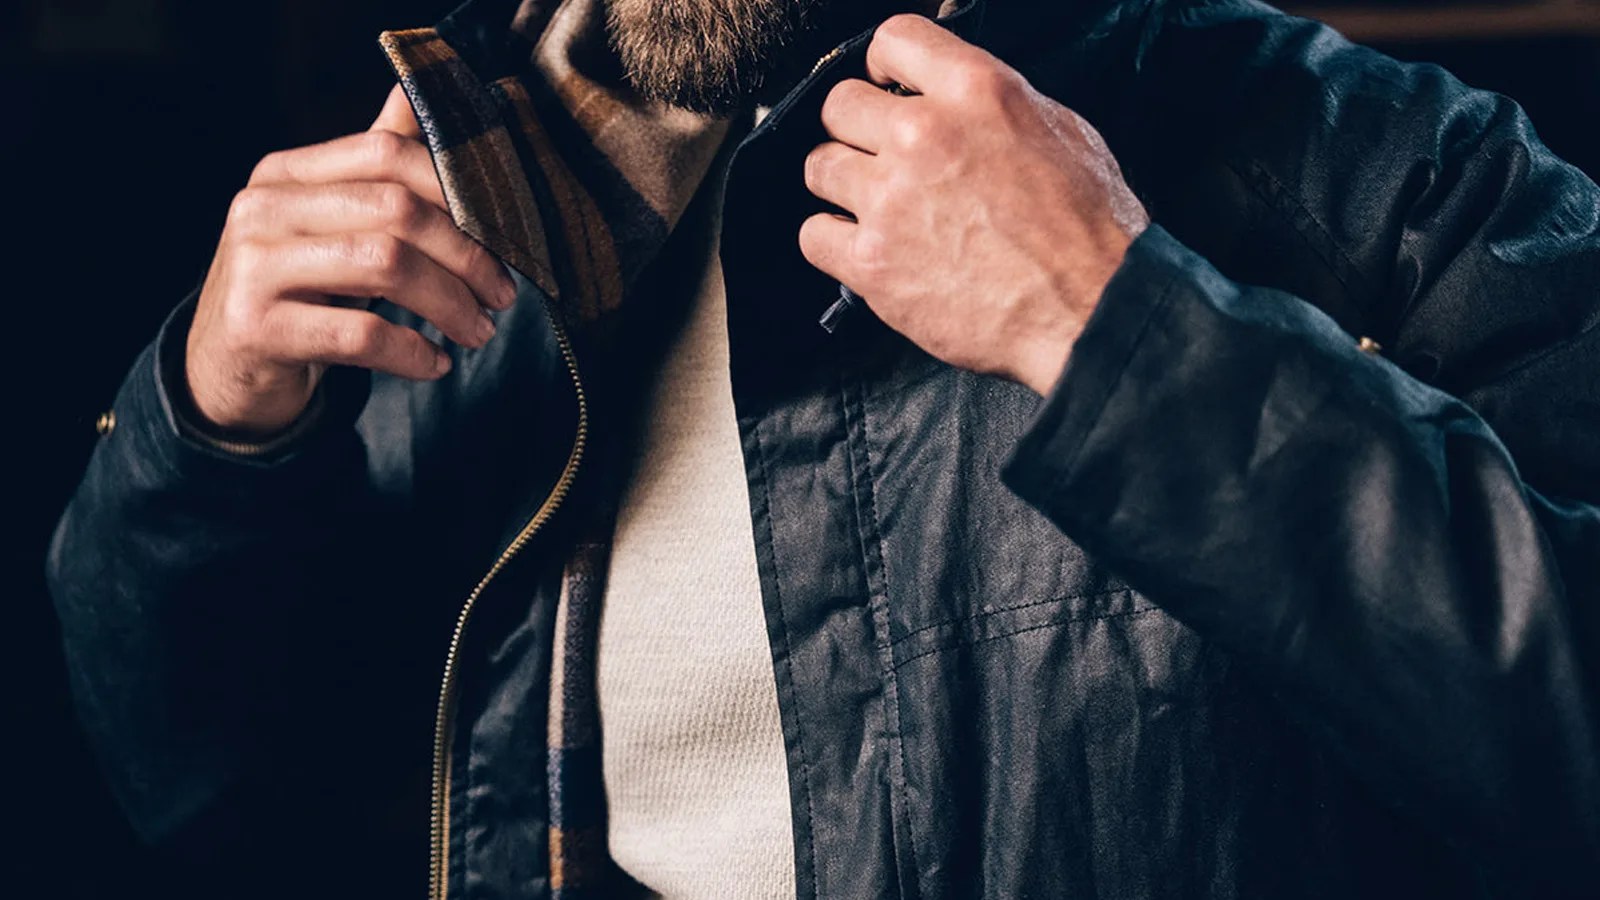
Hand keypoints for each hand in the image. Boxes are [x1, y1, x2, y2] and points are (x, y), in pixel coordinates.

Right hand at [185, 85, 517, 436]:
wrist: (227, 368)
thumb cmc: (298, 291)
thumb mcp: (330, 224)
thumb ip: (371, 169)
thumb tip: (415, 97)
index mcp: (286, 172)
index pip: (387, 152)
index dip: (458, 192)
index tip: (504, 236)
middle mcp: (263, 208)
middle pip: (396, 210)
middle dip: (467, 255)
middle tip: (502, 295)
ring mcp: (254, 266)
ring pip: (386, 265)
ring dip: (450, 304)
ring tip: (479, 330)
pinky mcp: (258, 328)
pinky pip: (361, 334)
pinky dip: (412, 352)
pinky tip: (434, 364)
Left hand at [799, 14, 1148, 395]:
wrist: (1091, 309)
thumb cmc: (1089, 231)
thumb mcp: (1064, 132)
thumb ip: (998, 108)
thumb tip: (961, 105)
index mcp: (975, 91)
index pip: (893, 39)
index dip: (884, 65)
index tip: (887, 88)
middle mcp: (923, 135)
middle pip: (840, 105)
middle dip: (857, 129)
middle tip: (880, 158)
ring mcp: (890, 199)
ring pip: (819, 167)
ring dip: (842, 185)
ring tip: (875, 208)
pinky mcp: (872, 261)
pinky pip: (813, 235)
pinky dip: (833, 243)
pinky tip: (865, 249)